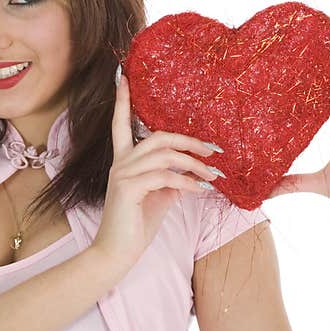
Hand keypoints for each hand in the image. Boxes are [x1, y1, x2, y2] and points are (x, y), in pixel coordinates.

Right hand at [94, 66, 222, 268]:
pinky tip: (200, 191)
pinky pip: (165, 177)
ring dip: (195, 165)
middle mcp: (120, 163)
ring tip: (213, 176)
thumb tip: (193, 169)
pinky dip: (187, 183)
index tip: (123, 76)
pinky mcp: (128, 188)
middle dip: (188, 140)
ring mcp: (122, 174)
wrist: (116, 253)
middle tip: (213, 150)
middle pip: (157, 136)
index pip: (120, 123)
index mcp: (124, 161)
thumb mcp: (158, 196)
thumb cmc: (136, 224)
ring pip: (165, 155)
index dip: (121, 100)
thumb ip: (172, 178)